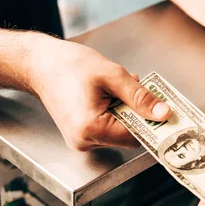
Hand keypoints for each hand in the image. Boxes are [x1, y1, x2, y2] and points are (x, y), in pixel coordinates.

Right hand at [29, 35, 170, 150]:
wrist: (40, 64)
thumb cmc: (70, 66)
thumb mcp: (112, 75)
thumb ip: (140, 97)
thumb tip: (163, 113)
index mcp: (91, 129)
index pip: (137, 135)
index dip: (152, 121)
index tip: (164, 107)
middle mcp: (85, 141)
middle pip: (130, 134)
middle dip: (137, 111)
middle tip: (133, 87)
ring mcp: (82, 140)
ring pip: (122, 130)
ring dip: (126, 109)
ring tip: (114, 88)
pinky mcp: (83, 135)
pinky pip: (110, 127)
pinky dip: (116, 111)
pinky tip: (107, 95)